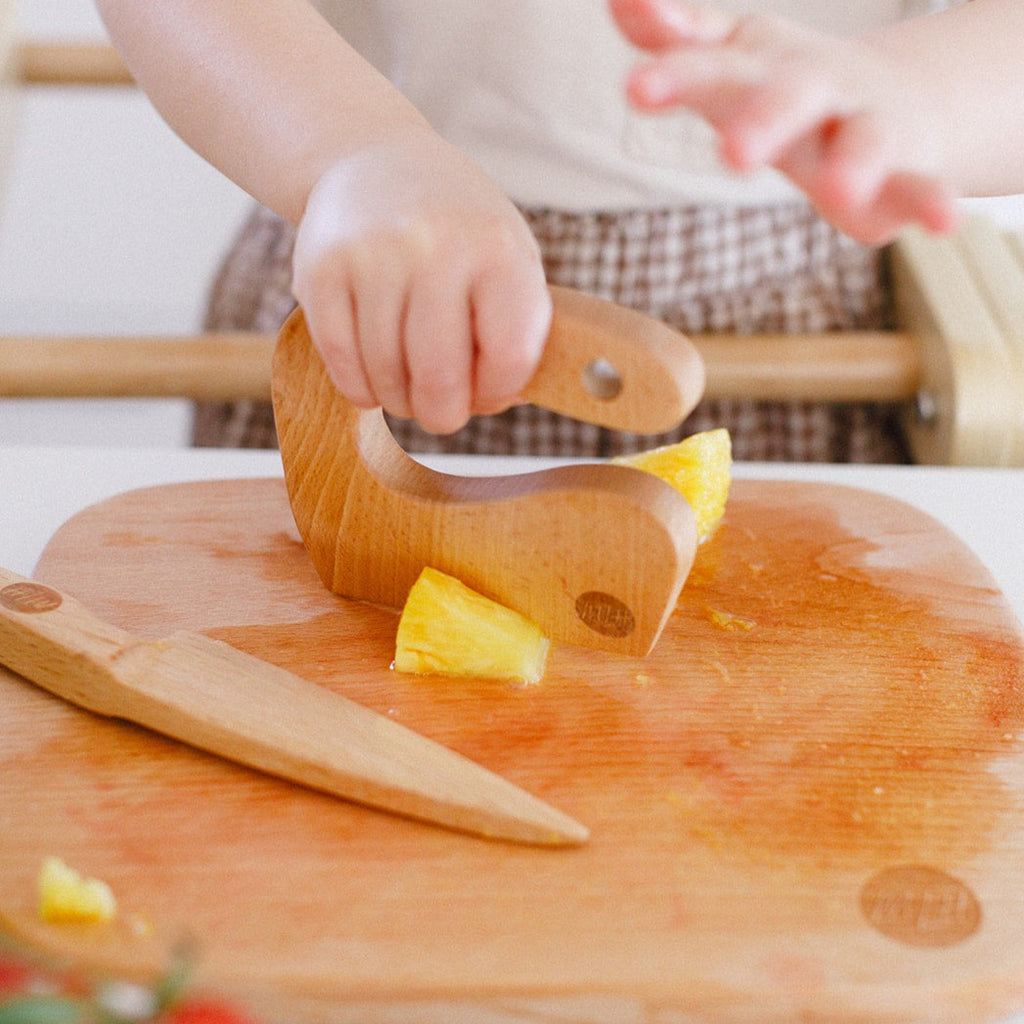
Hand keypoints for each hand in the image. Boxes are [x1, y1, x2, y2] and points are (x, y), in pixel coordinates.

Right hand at [291, 132, 551, 433]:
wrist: (377, 160)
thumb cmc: (457, 232)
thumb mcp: (508, 260)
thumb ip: (518, 331)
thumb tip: (505, 399)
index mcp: (499, 248)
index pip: (509, 356)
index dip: (498, 393)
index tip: (487, 394)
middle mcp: (435, 246)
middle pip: (439, 378)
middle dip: (442, 414)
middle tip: (440, 414)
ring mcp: (373, 255)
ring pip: (385, 376)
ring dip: (398, 401)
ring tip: (407, 388)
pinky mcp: (320, 269)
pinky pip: (340, 363)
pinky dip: (359, 387)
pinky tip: (372, 378)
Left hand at [609, 0, 958, 243]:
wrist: (889, 104)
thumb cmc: (783, 87)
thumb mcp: (731, 59)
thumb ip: (676, 38)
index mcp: (760, 68)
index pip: (712, 67)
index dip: (676, 76)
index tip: (635, 90)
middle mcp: (814, 90)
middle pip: (790, 96)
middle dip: (765, 120)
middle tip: (734, 153)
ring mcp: (862, 127)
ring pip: (863, 138)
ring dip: (854, 161)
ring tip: (838, 190)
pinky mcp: (901, 174)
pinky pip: (921, 184)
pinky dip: (934, 199)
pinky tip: (948, 218)